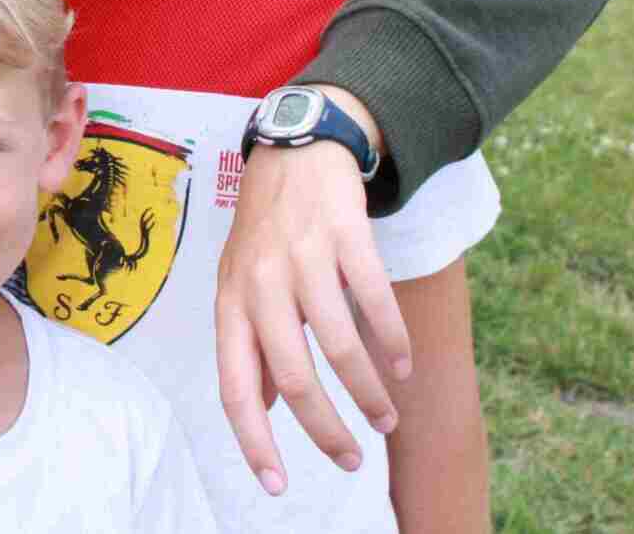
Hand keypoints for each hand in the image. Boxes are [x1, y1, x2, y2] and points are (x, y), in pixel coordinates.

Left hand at [215, 89, 410, 495]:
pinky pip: (374, 300)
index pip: (235, 386)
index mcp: (230, 303)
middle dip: (329, 431)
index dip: (255, 440)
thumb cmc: (266, 229)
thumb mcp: (240, 284)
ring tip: (387, 416)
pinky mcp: (342, 234)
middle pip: (295, 378)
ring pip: (340, 346)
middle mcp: (260, 284)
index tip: (277, 485)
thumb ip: (251, 343)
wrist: (294, 149)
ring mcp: (301, 257)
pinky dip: (393, 340)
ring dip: (368, 392)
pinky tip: (403, 364)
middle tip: (353, 458)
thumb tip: (262, 406)